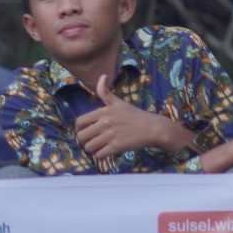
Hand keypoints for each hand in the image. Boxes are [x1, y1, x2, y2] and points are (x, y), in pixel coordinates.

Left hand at [74, 75, 194, 164]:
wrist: (153, 127)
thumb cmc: (135, 115)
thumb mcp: (119, 102)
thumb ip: (105, 92)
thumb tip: (101, 76)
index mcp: (103, 112)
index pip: (79, 122)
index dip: (79, 129)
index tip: (86, 131)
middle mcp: (105, 123)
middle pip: (81, 137)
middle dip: (85, 141)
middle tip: (93, 141)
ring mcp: (110, 135)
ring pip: (89, 147)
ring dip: (93, 149)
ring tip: (100, 147)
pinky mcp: (116, 146)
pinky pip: (99, 155)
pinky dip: (101, 156)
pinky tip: (107, 151)